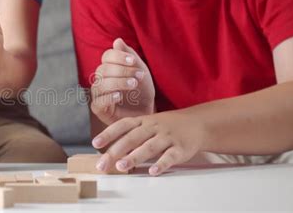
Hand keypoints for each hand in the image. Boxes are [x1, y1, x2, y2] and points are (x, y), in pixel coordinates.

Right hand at [91, 38, 154, 124]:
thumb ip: (129, 56)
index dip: (118, 56)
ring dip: (118, 82)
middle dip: (122, 70)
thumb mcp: (140, 71)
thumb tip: (117, 41)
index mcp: (109, 67)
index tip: (133, 61)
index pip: (107, 56)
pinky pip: (99, 101)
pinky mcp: (98, 109)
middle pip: (103, 69)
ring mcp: (98, 94)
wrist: (146, 112)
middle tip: (139, 75)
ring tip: (133, 84)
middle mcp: (100, 79)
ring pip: (100, 84)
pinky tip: (120, 96)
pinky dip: (109, 97)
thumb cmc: (142, 91)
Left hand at [92, 111, 206, 175]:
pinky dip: (161, 164)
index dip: (108, 133)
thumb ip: (130, 136)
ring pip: (149, 147)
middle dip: (116, 150)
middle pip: (132, 138)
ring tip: (122, 166)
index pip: (122, 125)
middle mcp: (153, 127)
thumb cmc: (166, 126)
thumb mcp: (148, 125)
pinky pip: (170, 156)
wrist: (198, 123)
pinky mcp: (180, 148)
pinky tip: (152, 172)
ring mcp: (167, 137)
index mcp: (143, 121)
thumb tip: (109, 153)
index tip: (95, 143)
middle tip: (103, 163)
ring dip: (134, 157)